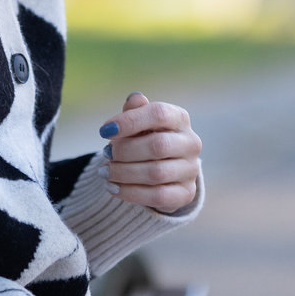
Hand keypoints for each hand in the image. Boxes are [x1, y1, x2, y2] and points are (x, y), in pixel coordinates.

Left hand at [98, 91, 201, 212]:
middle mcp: (191, 143)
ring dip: (124, 173)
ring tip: (104, 172)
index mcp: (180, 118)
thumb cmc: (145, 138)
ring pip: (156, 173)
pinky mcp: (186, 193)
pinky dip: (130, 193)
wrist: (162, 169)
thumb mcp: (137, 122)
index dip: (129, 121)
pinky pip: (157, 196)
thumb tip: (135, 99)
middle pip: (157, 145)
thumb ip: (134, 111)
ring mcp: (191, 170)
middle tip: (105, 154)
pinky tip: (112, 188)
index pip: (158, 114)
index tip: (104, 131)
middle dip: (125, 151)